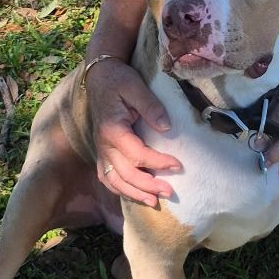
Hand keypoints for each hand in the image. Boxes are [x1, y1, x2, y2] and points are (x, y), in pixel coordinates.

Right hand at [87, 58, 180, 206]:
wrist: (99, 77)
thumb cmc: (119, 80)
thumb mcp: (135, 87)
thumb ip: (150, 107)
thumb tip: (166, 127)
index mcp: (112, 130)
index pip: (137, 155)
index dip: (158, 163)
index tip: (178, 165)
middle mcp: (103, 145)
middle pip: (125, 174)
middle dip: (148, 186)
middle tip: (170, 192)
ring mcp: (100, 150)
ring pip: (114, 180)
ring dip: (134, 194)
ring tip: (154, 201)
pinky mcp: (101, 152)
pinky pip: (107, 177)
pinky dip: (120, 189)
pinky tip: (135, 195)